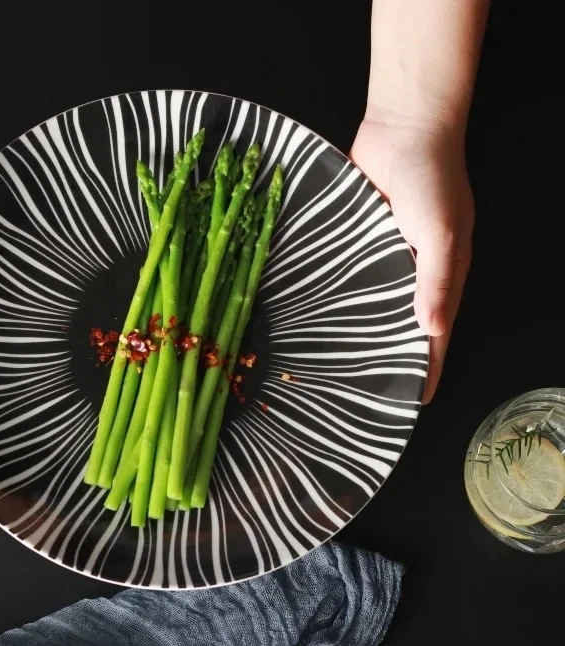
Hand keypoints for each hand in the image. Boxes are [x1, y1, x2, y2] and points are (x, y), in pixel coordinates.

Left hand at [350, 116, 473, 402]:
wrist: (404, 126)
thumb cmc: (431, 178)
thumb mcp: (441, 232)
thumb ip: (437, 279)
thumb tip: (431, 330)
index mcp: (441, 276)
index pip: (434, 334)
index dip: (424, 368)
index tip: (411, 404)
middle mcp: (413, 272)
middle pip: (399, 325)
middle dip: (386, 357)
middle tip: (364, 392)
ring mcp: (383, 257)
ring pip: (370, 305)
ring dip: (357, 331)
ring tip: (334, 365)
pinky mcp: (358, 241)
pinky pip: (348, 276)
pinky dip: (339, 297)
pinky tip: (318, 318)